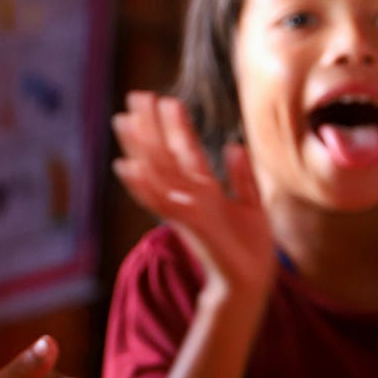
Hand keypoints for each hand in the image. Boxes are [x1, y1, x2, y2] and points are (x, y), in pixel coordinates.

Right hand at [113, 92, 275, 300]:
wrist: (251, 282)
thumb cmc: (250, 249)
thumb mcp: (252, 204)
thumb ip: (242, 176)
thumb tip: (234, 145)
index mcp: (204, 190)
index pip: (185, 150)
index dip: (176, 125)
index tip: (165, 98)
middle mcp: (189, 195)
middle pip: (164, 154)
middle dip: (150, 126)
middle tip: (136, 95)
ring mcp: (185, 208)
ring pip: (156, 171)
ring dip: (139, 146)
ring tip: (124, 121)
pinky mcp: (186, 222)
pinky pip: (160, 200)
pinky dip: (143, 184)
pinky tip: (129, 167)